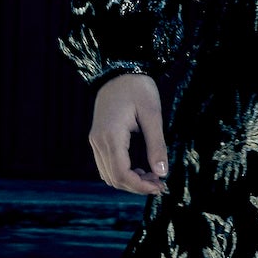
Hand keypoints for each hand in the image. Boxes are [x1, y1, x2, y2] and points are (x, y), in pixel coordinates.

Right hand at [90, 72, 168, 195]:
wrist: (119, 71)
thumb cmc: (138, 88)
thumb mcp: (152, 115)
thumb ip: (157, 145)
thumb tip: (162, 172)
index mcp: (111, 136)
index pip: (122, 173)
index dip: (141, 186)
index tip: (160, 186)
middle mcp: (98, 141)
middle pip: (113, 178)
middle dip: (137, 186)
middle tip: (159, 183)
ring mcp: (95, 141)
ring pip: (108, 175)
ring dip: (129, 181)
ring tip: (152, 176)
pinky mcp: (98, 139)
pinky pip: (107, 165)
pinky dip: (122, 173)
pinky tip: (140, 168)